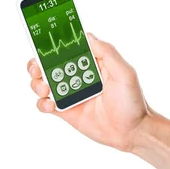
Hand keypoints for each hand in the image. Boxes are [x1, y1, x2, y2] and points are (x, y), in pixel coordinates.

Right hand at [27, 34, 149, 151]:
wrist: (132, 132)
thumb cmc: (132, 102)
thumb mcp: (125, 72)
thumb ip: (107, 53)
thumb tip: (87, 36)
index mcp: (91, 63)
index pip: (69, 47)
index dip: (54, 42)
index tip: (42, 39)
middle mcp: (78, 76)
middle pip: (49, 64)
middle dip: (38, 62)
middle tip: (37, 67)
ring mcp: (71, 93)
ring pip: (44, 83)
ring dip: (37, 82)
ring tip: (45, 88)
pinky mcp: (66, 111)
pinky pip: (46, 104)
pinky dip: (42, 103)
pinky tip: (51, 105)